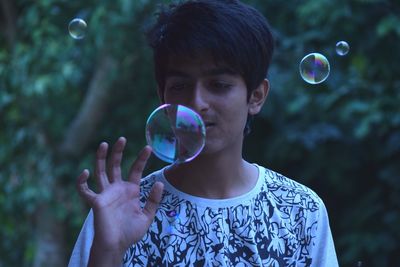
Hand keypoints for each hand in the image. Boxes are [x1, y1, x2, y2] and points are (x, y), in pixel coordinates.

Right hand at [76, 137, 163, 265]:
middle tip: (122, 138)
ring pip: (101, 171)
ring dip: (100, 158)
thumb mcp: (147, 216)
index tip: (148, 148)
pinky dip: (81, 182)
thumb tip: (160, 183)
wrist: (118, 245)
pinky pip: (84, 190)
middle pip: (115, 165)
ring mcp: (106, 194)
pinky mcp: (96, 202)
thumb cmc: (131, 232)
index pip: (135, 169)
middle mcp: (117, 189)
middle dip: (118, 152)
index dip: (141, 159)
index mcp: (130, 190)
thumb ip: (154, 200)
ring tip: (104, 144)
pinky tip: (85, 172)